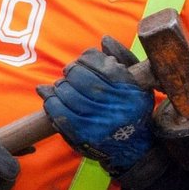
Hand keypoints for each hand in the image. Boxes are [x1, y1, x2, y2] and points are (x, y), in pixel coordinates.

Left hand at [38, 46, 154, 172]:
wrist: (135, 149)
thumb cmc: (133, 110)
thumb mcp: (137, 83)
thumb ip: (123, 57)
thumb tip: (104, 40)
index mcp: (128, 90)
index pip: (100, 64)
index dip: (87, 58)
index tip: (84, 61)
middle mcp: (114, 105)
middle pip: (80, 77)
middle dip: (71, 70)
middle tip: (70, 72)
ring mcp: (97, 122)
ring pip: (67, 94)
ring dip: (60, 86)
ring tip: (63, 86)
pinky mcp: (82, 135)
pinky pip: (58, 112)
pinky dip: (50, 101)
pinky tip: (52, 97)